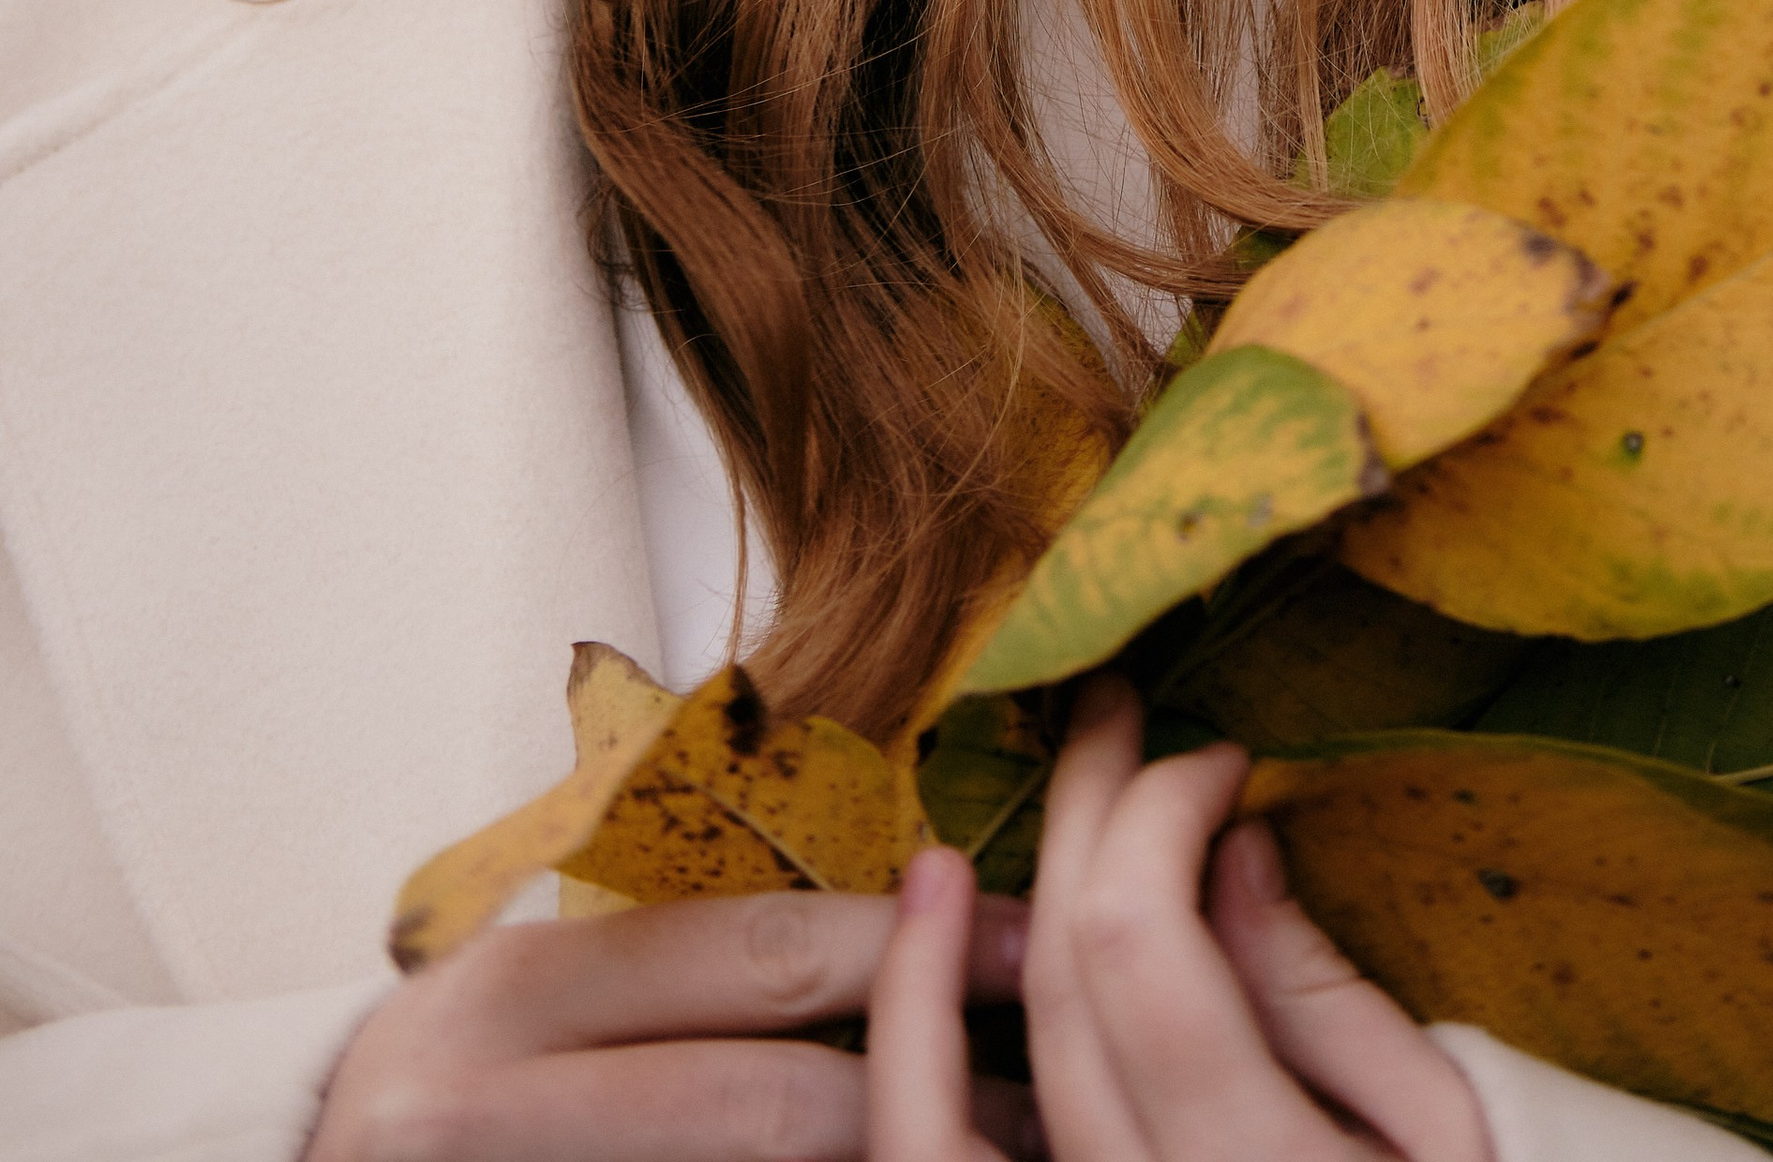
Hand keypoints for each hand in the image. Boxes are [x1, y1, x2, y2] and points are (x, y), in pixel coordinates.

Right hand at [306, 878, 1034, 1159]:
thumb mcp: (541, 988)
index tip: (1028, 937)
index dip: (913, 949)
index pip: (754, 957)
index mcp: (514, 986)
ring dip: (884, 1160)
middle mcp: (483, 1100)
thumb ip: (682, 954)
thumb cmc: (457, 1078)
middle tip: (1045, 1088)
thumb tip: (909, 906)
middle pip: (766, 1103)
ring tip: (1000, 1152)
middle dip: (927, 1089)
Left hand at [860, 676, 1492, 1160]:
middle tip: (1115, 717)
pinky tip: (930, 912)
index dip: (1161, 812)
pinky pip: (929, 1153)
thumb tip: (1232, 844)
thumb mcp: (1447, 1129)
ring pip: (985, 1059)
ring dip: (981, 907)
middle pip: (1063, 981)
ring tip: (1017, 795)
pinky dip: (915, 1029)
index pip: (1140, 946)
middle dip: (1087, 816)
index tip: (1220, 758)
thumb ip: (1330, 1001)